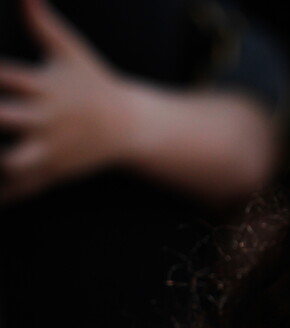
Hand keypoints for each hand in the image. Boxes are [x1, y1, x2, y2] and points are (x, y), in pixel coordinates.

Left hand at [0, 0, 132, 202]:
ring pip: (13, 161)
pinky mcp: (52, 172)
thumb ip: (41, 24)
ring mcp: (51, 149)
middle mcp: (48, 118)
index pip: (6, 77)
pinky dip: (3, 197)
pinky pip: (23, 188)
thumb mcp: (71, 52)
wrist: (132, 126)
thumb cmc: (93, 84)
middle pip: (4, 118)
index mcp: (47, 87)